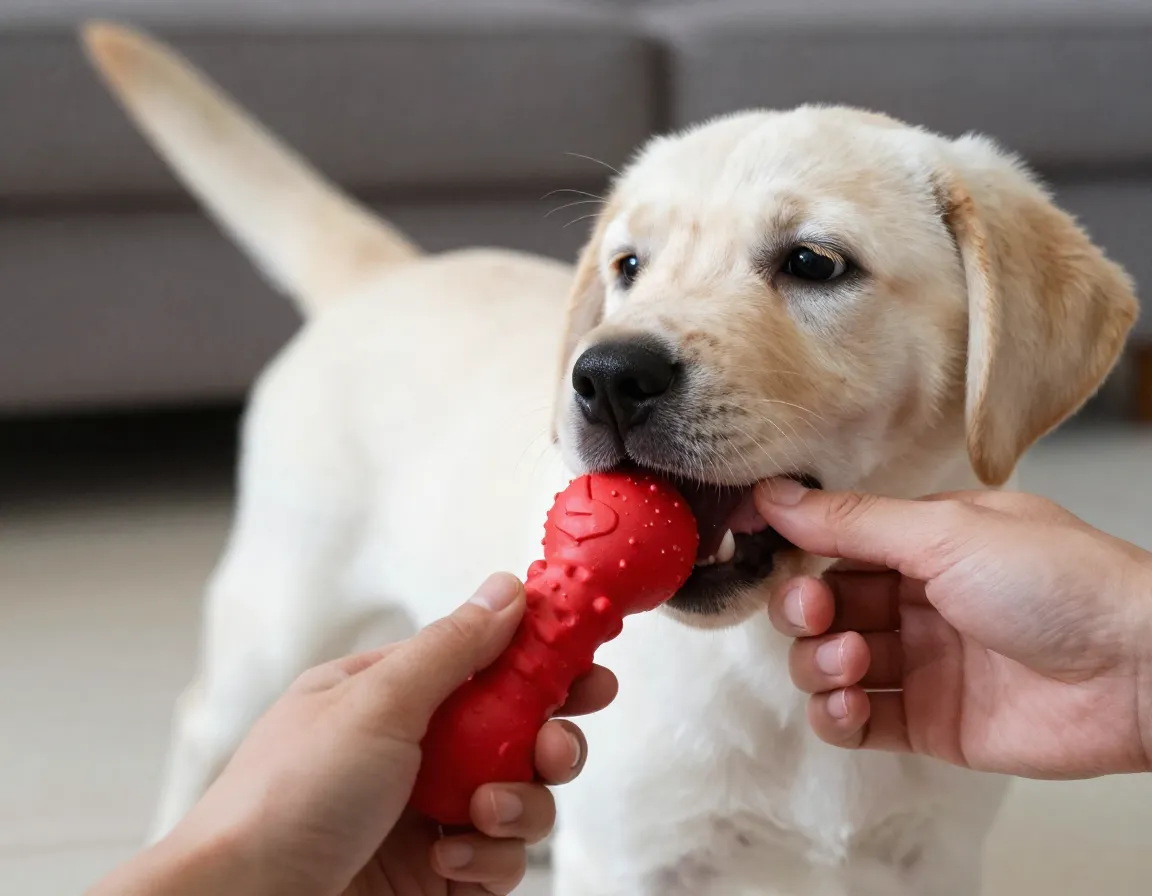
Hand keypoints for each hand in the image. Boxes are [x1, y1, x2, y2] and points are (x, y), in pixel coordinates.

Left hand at [92, 574, 615, 895]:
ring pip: (521, 797)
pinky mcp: (439, 873)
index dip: (543, 660)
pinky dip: (490, 859)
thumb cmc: (284, 797)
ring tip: (482, 812)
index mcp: (394, 693)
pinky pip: (501, 858)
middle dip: (548, 739)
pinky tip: (452, 862)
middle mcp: (417, 749)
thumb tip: (507, 590)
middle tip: (554, 746)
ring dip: (519, 805)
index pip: (487, 661)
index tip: (590, 665)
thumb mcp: (375, 702)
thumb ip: (452, 647)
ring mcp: (429, 813)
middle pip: (517, 732)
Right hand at [756, 478, 1151, 778]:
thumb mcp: (946, 533)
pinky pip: (857, 721)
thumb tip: (771, 495)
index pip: (834, 546)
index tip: (766, 556)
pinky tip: (848, 704)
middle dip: (802, 611)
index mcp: (922, 544)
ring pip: (830, 663)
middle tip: (815, 614)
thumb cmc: (1057, 582)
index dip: (796, 553)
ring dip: (819, 663)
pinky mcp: (929, 722)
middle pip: (822, 606)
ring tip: (853, 662)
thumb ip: (851, 522)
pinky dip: (835, 715)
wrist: (1137, 671)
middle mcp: (916, 600)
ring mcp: (921, 664)